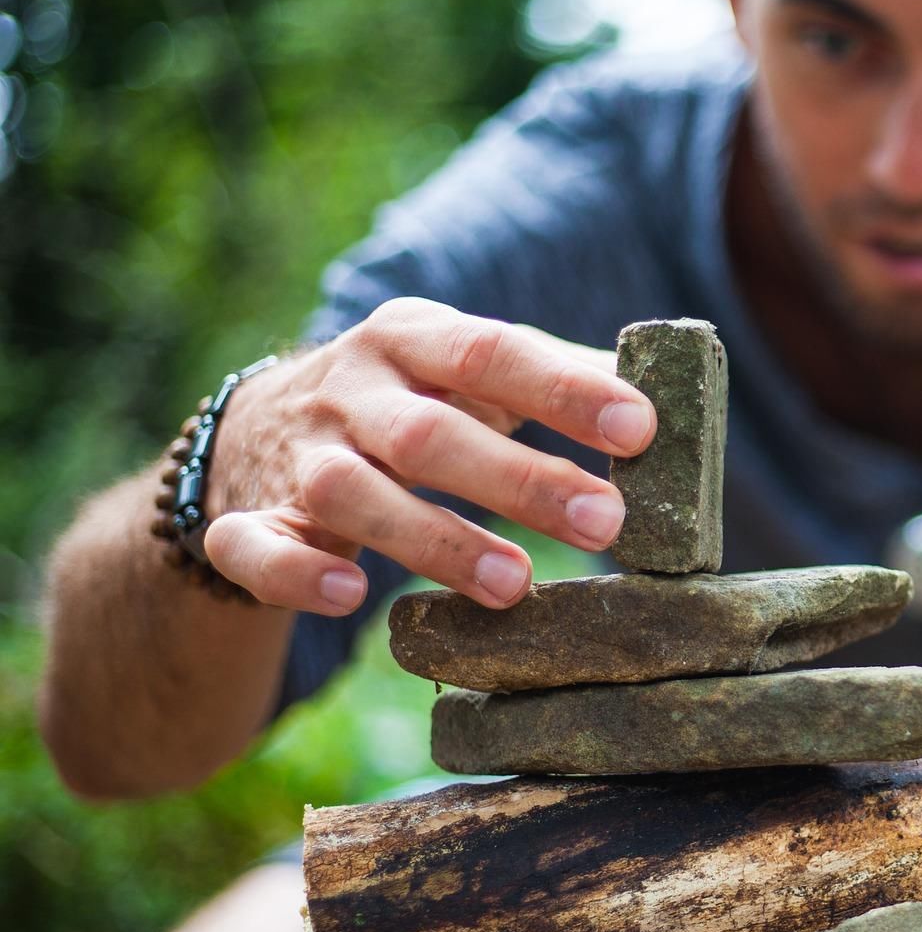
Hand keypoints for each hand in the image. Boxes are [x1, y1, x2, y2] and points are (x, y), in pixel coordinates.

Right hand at [201, 297, 653, 613]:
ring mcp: (292, 457)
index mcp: (411, 337)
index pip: (492, 351)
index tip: (640, 426)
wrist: (253, 434)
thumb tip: (670, 392)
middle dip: (521, 479)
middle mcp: (348, 389)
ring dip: (435, 539)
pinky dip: (297, 573)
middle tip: (607, 523)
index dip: (564, 389)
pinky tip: (353, 594)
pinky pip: (254, 548)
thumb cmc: (407, 399)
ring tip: (519, 584)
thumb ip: (557, 376)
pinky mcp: (242, 524)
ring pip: (352, 493)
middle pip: (431, 432)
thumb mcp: (467, 371)